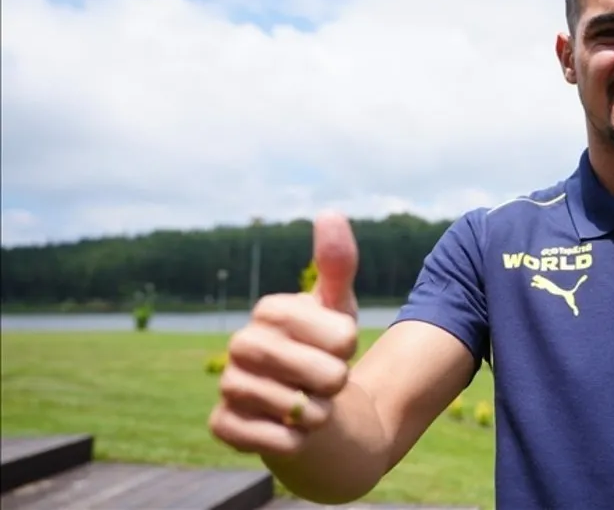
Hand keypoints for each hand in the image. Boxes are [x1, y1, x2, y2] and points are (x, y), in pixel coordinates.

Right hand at [209, 212, 360, 457]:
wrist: (306, 401)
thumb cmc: (323, 347)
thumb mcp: (338, 305)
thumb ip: (338, 263)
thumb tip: (330, 213)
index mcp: (270, 310)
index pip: (341, 336)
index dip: (349, 347)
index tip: (339, 346)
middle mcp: (241, 344)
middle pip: (320, 374)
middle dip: (336, 382)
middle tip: (331, 380)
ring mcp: (229, 384)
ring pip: (298, 410)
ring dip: (318, 414)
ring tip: (310, 403)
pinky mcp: (224, 424)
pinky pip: (271, 439)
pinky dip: (293, 441)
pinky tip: (292, 430)